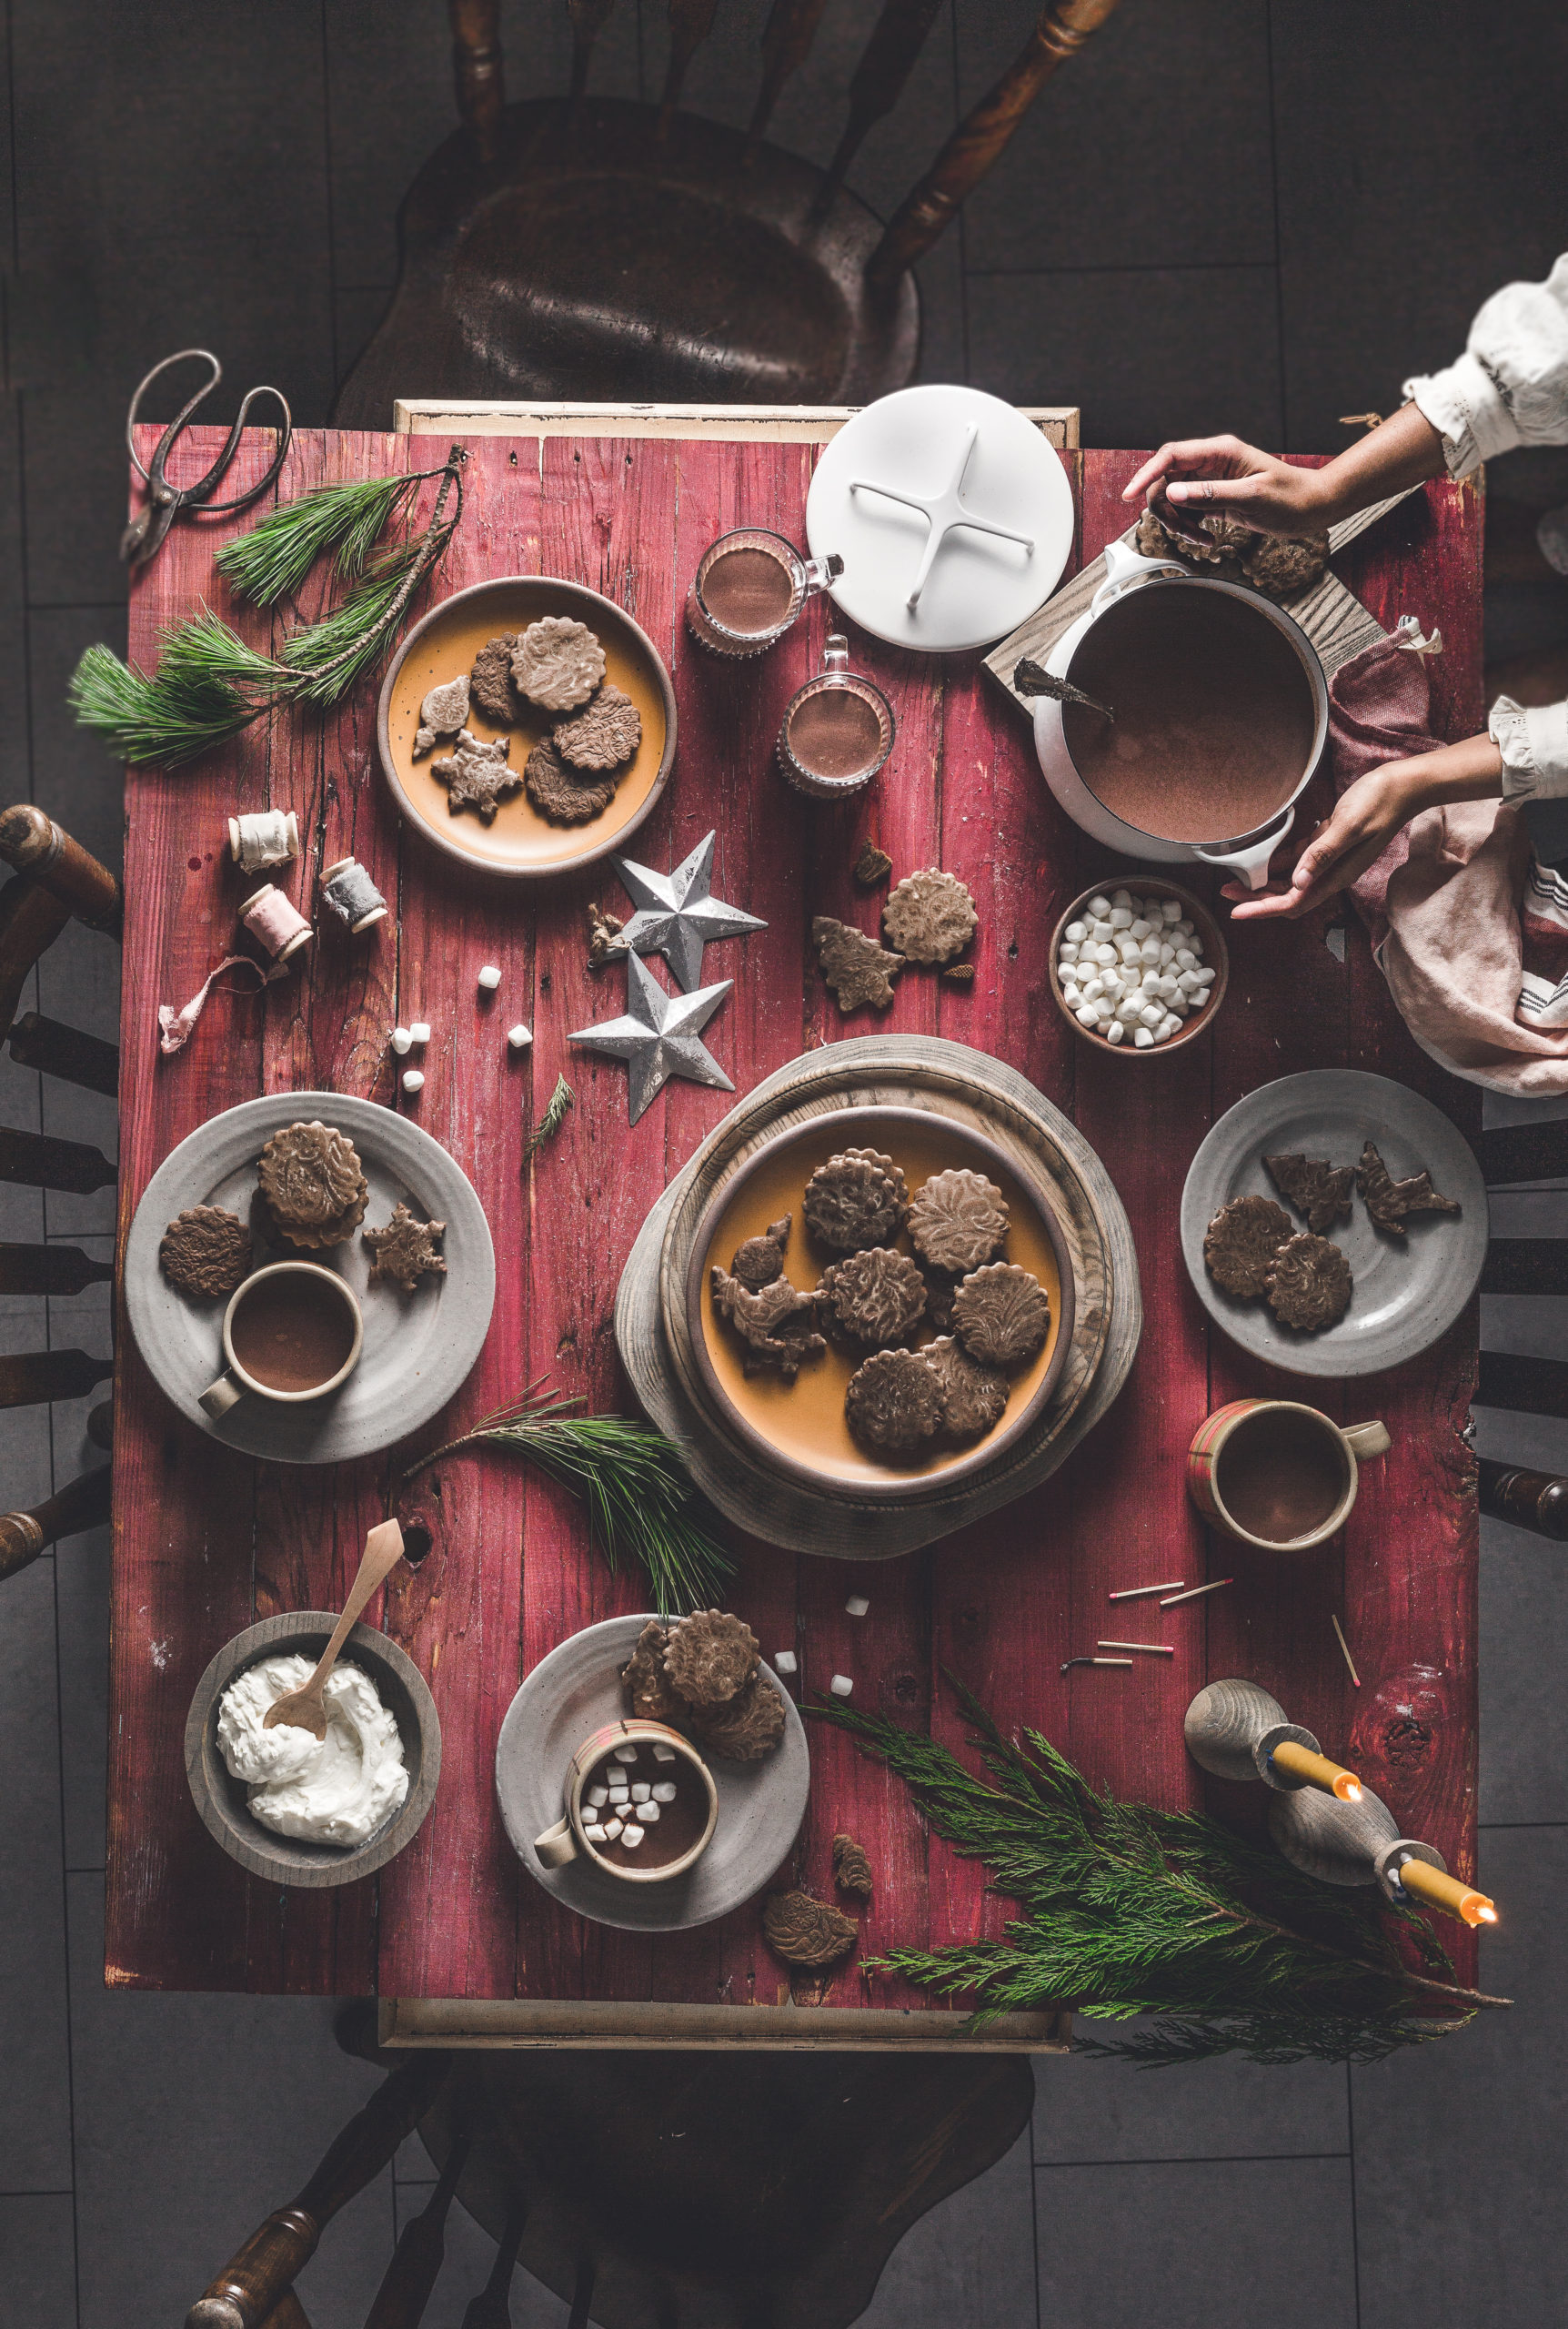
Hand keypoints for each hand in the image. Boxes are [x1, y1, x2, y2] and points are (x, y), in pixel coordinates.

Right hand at [1121, 435, 1329, 542]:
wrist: (1312, 508)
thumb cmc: (1291, 497)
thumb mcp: (1251, 497)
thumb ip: (1210, 495)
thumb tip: (1173, 492)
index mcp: (1220, 451)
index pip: (1171, 456)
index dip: (1146, 474)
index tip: (1129, 495)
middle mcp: (1212, 463)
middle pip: (1165, 480)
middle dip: (1166, 508)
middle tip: (1182, 531)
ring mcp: (1211, 481)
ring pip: (1173, 499)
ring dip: (1178, 523)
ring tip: (1201, 539)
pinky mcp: (1213, 498)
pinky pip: (1187, 510)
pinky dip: (1189, 527)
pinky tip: (1206, 538)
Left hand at [1222, 765, 1427, 921]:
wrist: (1403, 786)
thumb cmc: (1379, 802)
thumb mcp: (1349, 826)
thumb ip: (1323, 853)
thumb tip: (1298, 881)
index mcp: (1337, 874)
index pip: (1294, 902)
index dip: (1263, 909)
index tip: (1236, 911)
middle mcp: (1332, 873)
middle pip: (1288, 896)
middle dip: (1256, 899)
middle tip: (1226, 894)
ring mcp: (1331, 859)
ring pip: (1291, 879)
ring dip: (1264, 882)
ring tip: (1235, 880)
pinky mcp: (1329, 843)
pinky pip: (1299, 859)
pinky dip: (1279, 863)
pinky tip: (1260, 860)